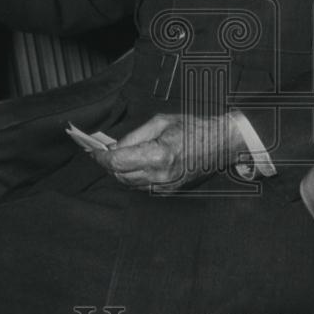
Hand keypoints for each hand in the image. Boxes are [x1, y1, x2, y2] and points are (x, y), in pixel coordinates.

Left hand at [92, 112, 244, 192]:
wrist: (220, 144)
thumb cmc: (194, 128)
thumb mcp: (161, 122)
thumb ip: (134, 136)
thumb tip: (114, 147)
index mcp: (158, 156)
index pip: (117, 162)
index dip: (101, 157)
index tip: (93, 151)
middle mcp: (160, 176)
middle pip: (120, 176)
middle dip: (108, 165)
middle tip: (102, 152)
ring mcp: (165, 186)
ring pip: (129, 184)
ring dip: (120, 172)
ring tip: (118, 157)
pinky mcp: (169, 191)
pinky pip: (142, 187)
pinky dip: (133, 177)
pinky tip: (135, 165)